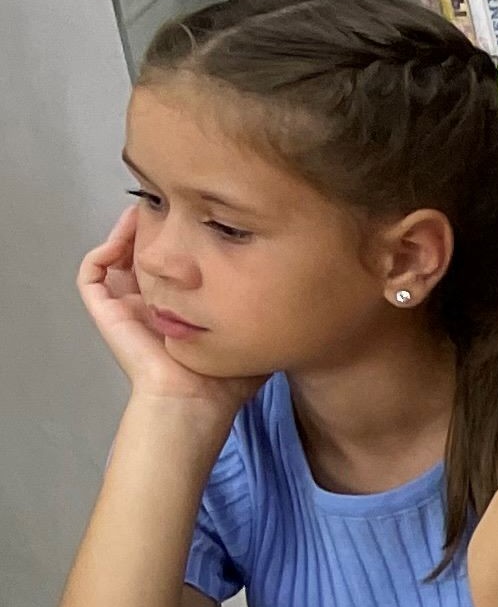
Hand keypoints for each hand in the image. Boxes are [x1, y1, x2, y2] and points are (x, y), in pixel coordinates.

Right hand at [80, 206, 253, 421]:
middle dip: (154, 231)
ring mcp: (124, 308)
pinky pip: (91, 273)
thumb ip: (264, 315)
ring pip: (114, 258)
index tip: (199, 224)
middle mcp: (148, 306)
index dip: (179, 245)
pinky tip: (128, 232)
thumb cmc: (224, 382)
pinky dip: (103, 250)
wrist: (195, 401)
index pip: (171, 270)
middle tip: (170, 206)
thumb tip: (297, 293)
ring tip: (147, 209)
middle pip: (141, 258)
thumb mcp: (250, 337)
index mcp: (177, 313)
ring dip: (127, 232)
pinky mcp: (106, 312)